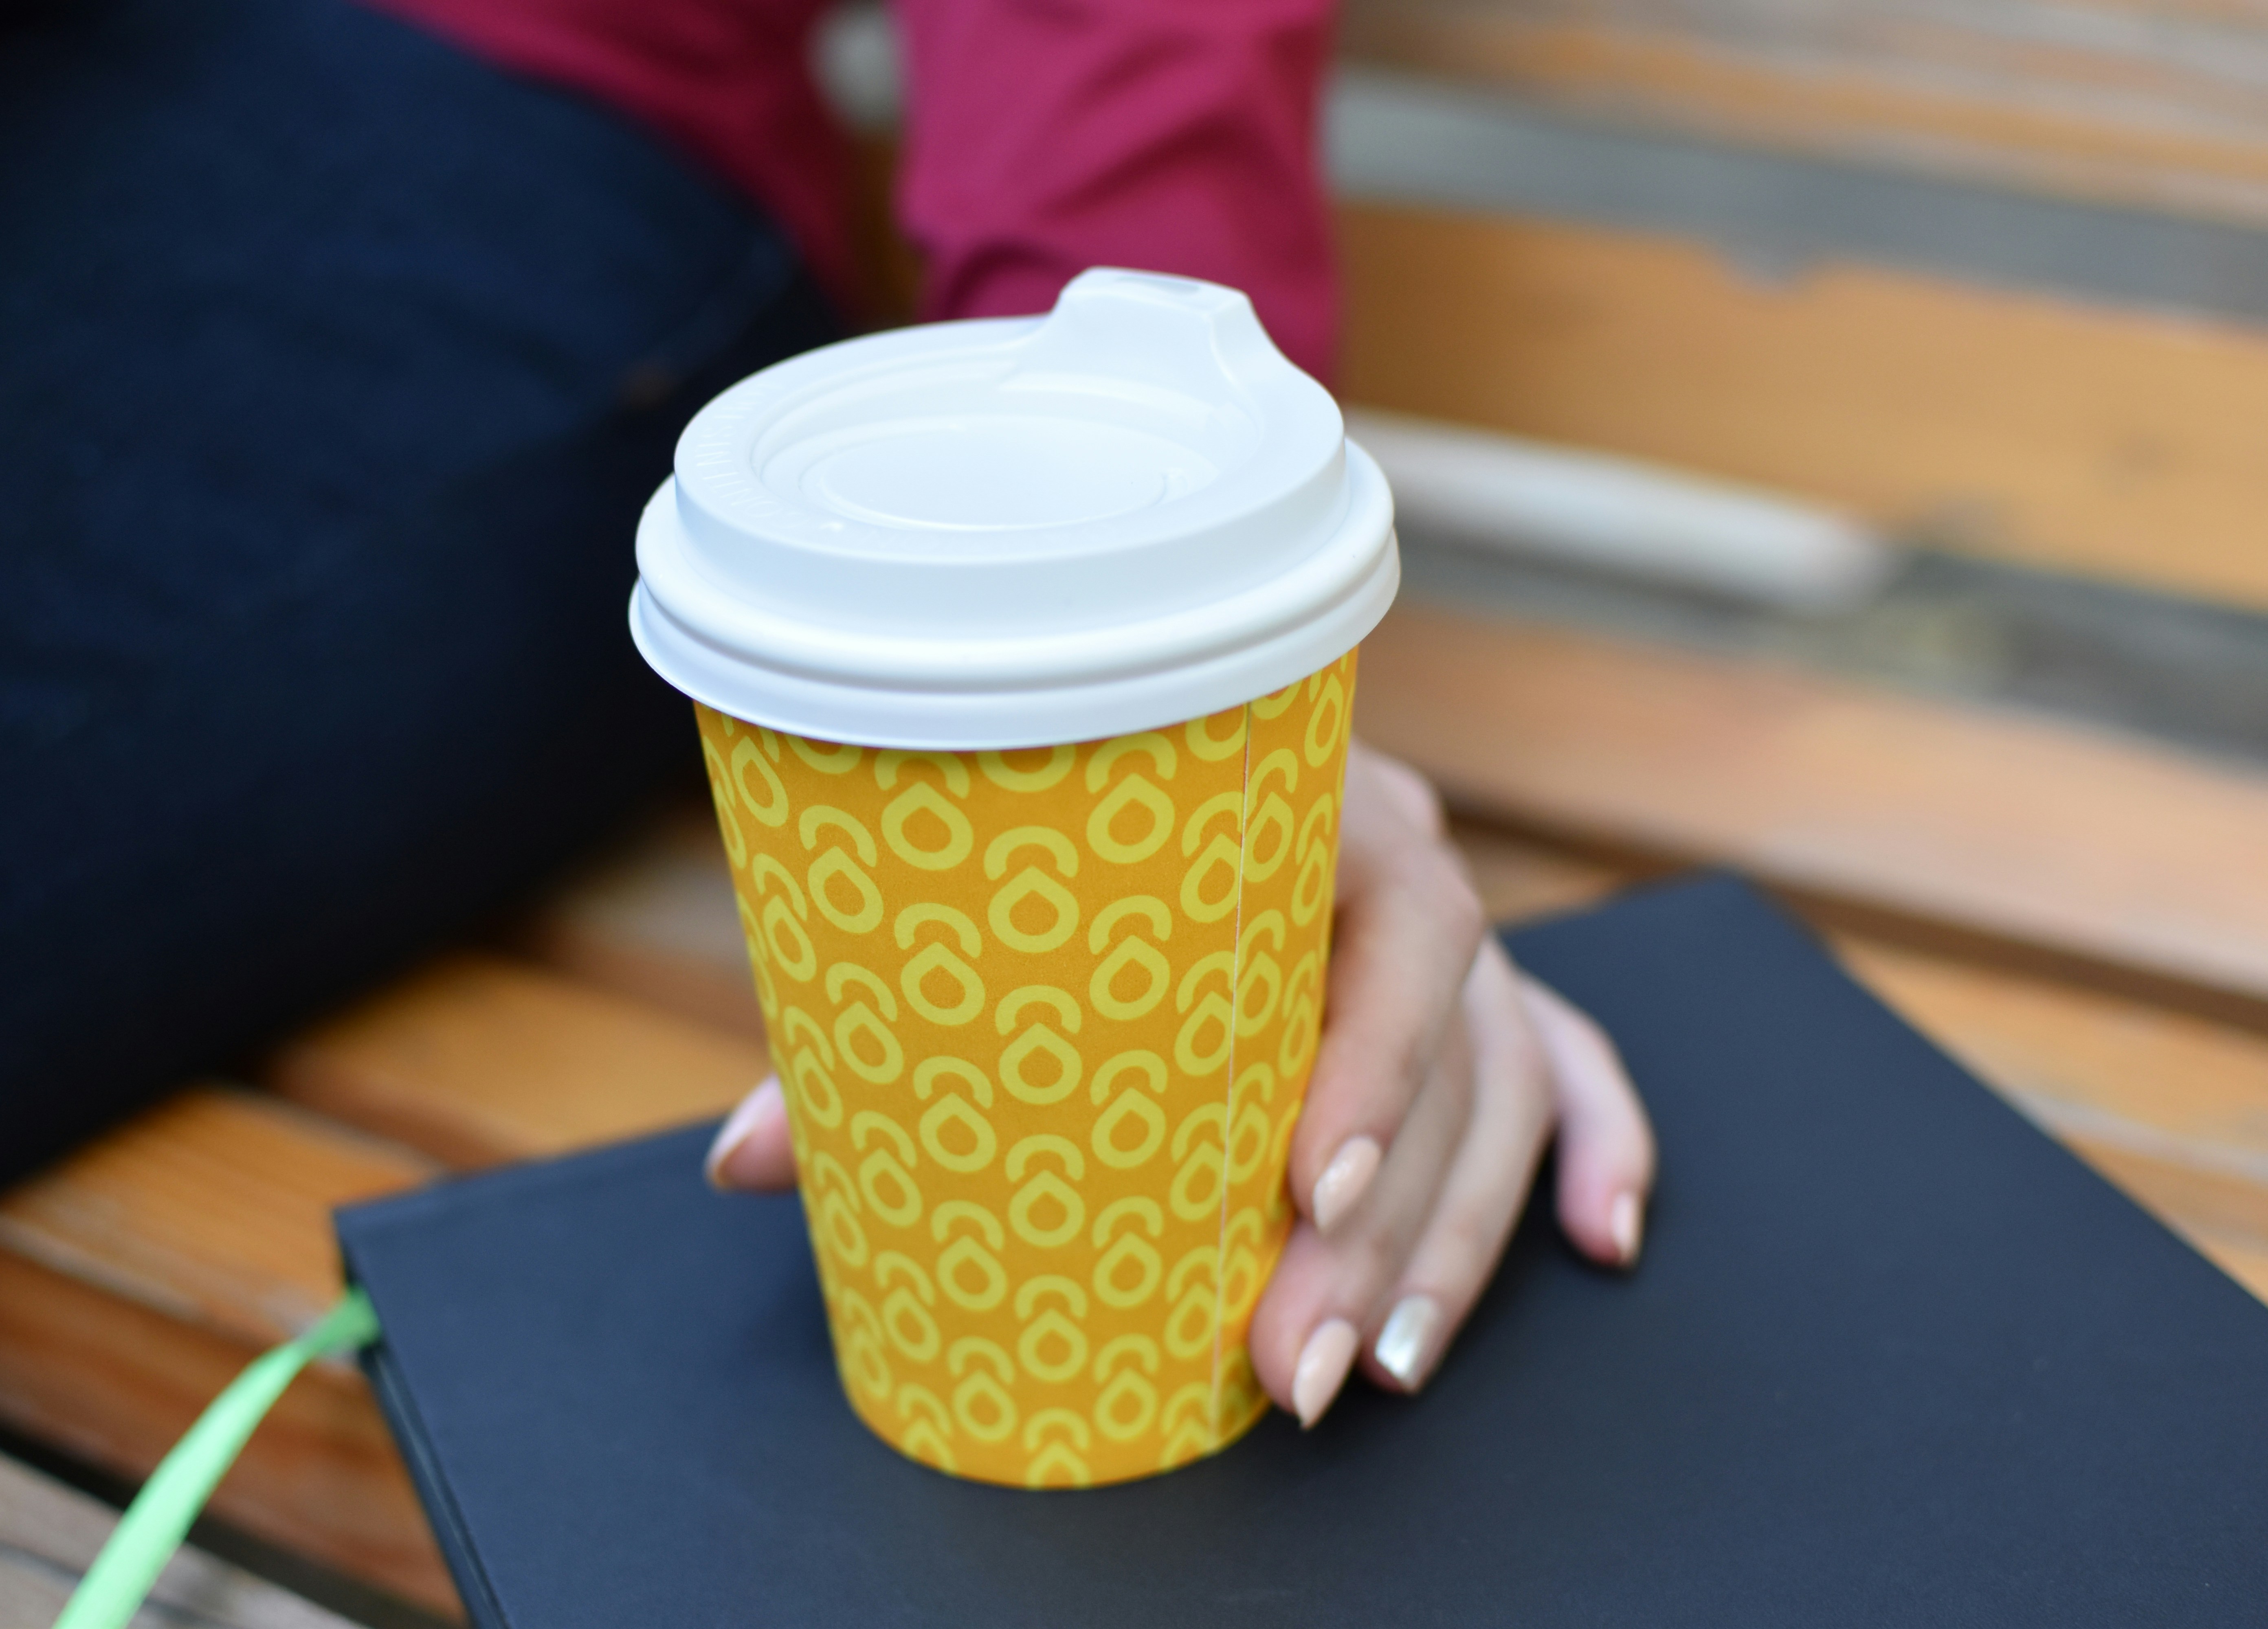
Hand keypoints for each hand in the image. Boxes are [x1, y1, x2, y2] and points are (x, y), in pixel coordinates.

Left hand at [703, 739, 1654, 1427]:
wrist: (1142, 780)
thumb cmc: (1065, 866)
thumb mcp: (982, 931)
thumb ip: (875, 1032)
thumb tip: (750, 1162)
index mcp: (1307, 811)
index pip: (1394, 920)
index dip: (1372, 1055)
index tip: (1307, 1182)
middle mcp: (1404, 873)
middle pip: (1453, 1047)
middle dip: (1387, 1228)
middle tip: (1296, 1359)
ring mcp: (1461, 946)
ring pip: (1511, 1096)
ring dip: (1460, 1249)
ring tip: (1376, 1370)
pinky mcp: (1489, 1005)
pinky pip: (1578, 1071)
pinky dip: (1605, 1151)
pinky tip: (1607, 1245)